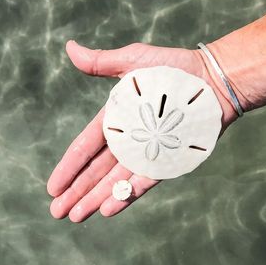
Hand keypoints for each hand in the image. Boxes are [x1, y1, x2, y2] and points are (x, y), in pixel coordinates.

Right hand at [46, 40, 238, 222]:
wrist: (212, 79)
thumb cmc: (173, 67)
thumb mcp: (132, 61)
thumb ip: (100, 62)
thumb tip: (69, 48)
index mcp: (114, 120)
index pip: (84, 149)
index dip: (67, 168)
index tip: (52, 187)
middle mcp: (126, 141)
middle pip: (95, 171)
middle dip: (75, 191)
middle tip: (57, 212)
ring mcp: (145, 154)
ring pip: (115, 181)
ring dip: (94, 199)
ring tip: (76, 216)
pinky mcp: (166, 162)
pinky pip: (143, 181)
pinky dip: (126, 195)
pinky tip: (108, 210)